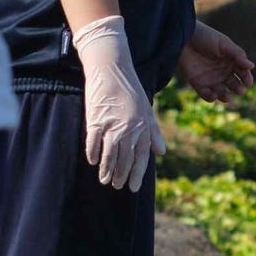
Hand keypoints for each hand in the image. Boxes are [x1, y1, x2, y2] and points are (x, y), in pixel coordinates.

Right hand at [76, 15, 164, 190]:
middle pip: (125, 159)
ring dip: (107, 170)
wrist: (111, 68)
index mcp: (143, 126)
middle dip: (121, 175)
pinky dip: (93, 153)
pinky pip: (94, 142)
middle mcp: (129, 128)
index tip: (133, 188)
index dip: (137, 174)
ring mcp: (112, 124)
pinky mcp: (96, 119)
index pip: (141, 157)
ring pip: (110, 154)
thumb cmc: (130, 89)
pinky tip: (93, 162)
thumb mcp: (147, 109)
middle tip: (117, 186)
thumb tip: (161, 152)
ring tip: (105, 181)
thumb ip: (154, 132)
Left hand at [178, 21, 253, 102]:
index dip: (246, 78)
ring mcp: (211, 78)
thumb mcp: (223, 44)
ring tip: (227, 98)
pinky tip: (213, 96)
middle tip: (240, 90)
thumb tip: (251, 66)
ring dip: (225, 96)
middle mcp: (223, 71)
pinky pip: (206, 94)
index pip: (242, 72)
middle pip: (234, 84)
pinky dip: (210, 97)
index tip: (248, 82)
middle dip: (238, 88)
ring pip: (221, 92)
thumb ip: (237, 55)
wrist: (183, 37)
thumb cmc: (205, 37)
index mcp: (231, 61)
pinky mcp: (198, 83)